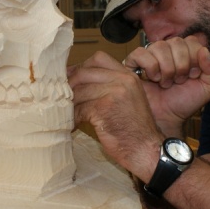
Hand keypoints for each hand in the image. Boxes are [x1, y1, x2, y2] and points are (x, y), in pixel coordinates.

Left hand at [68, 51, 162, 180]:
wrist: (146, 150)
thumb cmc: (134, 130)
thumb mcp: (127, 100)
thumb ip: (109, 86)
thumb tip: (77, 78)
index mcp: (128, 76)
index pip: (99, 58)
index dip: (81, 67)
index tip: (71, 78)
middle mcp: (123, 80)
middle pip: (85, 72)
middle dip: (71, 84)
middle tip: (63, 97)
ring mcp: (114, 92)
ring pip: (80, 91)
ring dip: (70, 104)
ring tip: (66, 113)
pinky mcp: (104, 108)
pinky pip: (80, 108)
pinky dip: (73, 117)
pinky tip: (73, 125)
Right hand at [122, 36, 209, 132]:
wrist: (165, 118)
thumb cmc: (184, 103)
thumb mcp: (207, 88)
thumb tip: (204, 50)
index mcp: (185, 52)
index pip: (192, 41)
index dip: (194, 59)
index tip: (193, 75)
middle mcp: (168, 50)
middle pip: (176, 42)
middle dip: (181, 66)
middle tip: (179, 81)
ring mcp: (150, 54)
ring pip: (160, 46)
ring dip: (166, 69)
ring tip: (166, 83)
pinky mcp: (134, 62)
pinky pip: (141, 53)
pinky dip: (150, 68)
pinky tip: (152, 79)